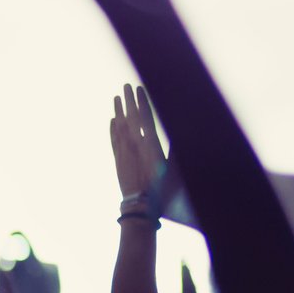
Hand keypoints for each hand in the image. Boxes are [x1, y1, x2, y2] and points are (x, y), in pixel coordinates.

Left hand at [109, 83, 166, 203]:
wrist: (140, 206)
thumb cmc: (161, 190)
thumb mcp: (171, 168)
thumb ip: (174, 151)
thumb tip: (182, 136)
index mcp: (148, 145)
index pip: (144, 118)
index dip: (141, 102)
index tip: (138, 89)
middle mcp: (134, 146)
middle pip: (130, 118)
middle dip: (128, 101)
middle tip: (125, 86)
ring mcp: (123, 152)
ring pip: (119, 127)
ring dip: (118, 111)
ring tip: (116, 97)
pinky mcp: (118, 160)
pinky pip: (113, 140)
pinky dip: (112, 128)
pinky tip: (112, 120)